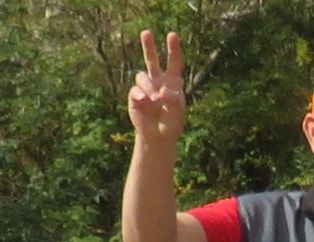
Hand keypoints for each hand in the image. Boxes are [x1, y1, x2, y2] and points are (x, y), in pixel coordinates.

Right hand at [129, 28, 185, 148]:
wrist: (159, 137)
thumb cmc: (172, 122)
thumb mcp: (178, 111)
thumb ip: (173, 99)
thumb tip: (161, 90)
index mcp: (172, 81)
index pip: (173, 62)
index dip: (173, 48)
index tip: (172, 34)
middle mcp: (157, 81)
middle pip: (151, 60)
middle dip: (148, 46)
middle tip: (146, 32)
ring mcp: (145, 88)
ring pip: (142, 76)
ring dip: (148, 86)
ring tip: (154, 98)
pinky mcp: (135, 98)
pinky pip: (135, 91)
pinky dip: (140, 95)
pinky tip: (145, 101)